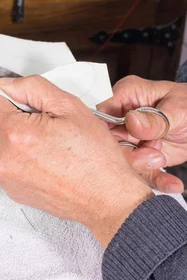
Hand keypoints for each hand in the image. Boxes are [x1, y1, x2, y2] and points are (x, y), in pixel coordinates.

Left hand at [0, 76, 151, 246]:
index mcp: (15, 134)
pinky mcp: (11, 191)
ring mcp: (5, 178)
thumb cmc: (95, 156)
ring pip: (1, 143)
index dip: (7, 96)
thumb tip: (6, 84)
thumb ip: (33, 88)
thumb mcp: (70, 107)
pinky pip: (8, 163)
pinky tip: (47, 162)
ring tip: (50, 147)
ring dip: (18, 139)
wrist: (107, 199)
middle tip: (49, 126)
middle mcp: (3, 158)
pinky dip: (22, 158)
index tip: (25, 102)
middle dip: (16, 118)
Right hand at [98, 76, 186, 192]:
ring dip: (144, 167)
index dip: (107, 133)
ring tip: (162, 161)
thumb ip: (155, 119)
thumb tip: (131, 121)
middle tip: (154, 157)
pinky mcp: (141, 156)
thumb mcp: (178, 110)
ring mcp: (130, 138)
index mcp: (126, 96)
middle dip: (130, 155)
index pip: (102, 115)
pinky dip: (156, 180)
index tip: (126, 143)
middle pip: (109, 142)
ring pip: (122, 161)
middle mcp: (123, 118)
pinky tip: (172, 183)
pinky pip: (140, 173)